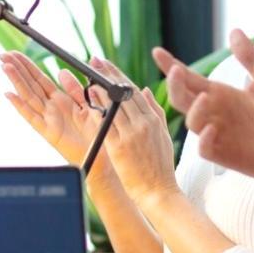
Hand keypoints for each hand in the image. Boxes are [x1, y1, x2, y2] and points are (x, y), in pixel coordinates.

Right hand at [0, 52, 105, 170]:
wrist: (100, 154)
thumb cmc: (94, 132)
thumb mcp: (87, 104)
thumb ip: (74, 88)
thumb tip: (61, 72)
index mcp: (60, 99)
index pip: (39, 78)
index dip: (27, 65)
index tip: (15, 54)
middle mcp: (51, 107)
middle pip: (30, 84)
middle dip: (17, 69)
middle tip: (3, 55)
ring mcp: (47, 119)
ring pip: (28, 96)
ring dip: (16, 81)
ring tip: (4, 67)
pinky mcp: (48, 132)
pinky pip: (31, 117)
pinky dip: (20, 106)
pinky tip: (9, 96)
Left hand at [88, 58, 180, 208]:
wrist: (158, 191)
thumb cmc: (160, 167)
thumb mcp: (163, 136)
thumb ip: (155, 111)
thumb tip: (145, 90)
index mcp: (154, 120)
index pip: (135, 91)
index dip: (119, 75)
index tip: (108, 64)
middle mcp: (143, 124)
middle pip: (123, 93)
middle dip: (108, 74)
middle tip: (95, 61)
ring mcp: (131, 134)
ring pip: (114, 104)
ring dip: (100, 87)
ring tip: (89, 74)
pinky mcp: (119, 146)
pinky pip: (106, 123)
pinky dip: (97, 108)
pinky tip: (89, 98)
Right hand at [156, 30, 253, 184]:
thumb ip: (248, 58)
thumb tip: (234, 30)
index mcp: (215, 93)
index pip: (187, 78)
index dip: (170, 65)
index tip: (156, 51)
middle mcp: (210, 112)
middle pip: (182, 98)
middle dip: (175, 85)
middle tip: (176, 71)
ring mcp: (213, 133)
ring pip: (192, 122)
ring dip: (195, 109)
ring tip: (205, 97)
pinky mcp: (223, 153)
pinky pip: (205, 149)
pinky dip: (204, 139)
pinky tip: (212, 129)